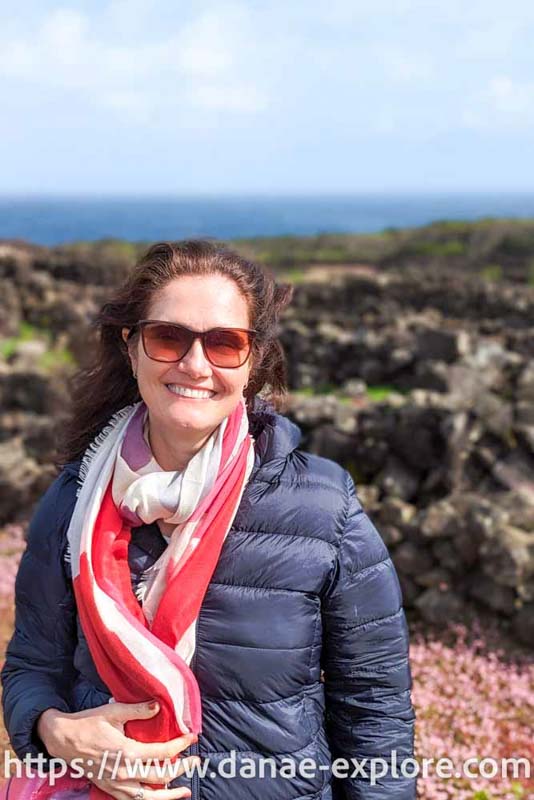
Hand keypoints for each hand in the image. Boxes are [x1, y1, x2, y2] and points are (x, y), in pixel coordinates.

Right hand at [36, 701, 198, 799]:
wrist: (63, 739)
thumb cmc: (88, 723)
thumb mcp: (114, 711)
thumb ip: (138, 710)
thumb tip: (159, 706)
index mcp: (127, 752)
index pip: (162, 752)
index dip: (180, 745)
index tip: (192, 738)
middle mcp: (124, 773)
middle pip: (160, 776)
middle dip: (181, 768)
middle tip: (195, 761)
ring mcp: (116, 784)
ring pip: (148, 797)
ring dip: (168, 795)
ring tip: (184, 791)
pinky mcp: (109, 789)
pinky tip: (157, 796)